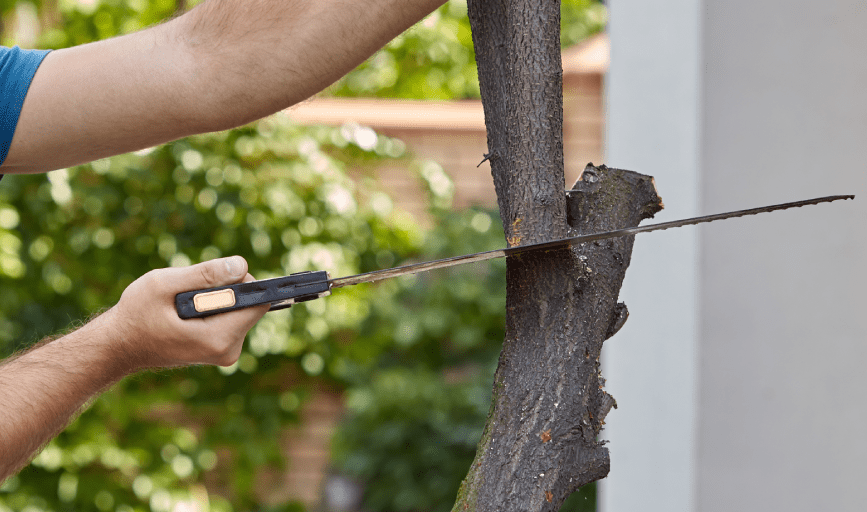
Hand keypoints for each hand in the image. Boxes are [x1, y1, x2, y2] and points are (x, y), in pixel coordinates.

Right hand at [110, 256, 268, 368]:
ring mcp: (226, 352)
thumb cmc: (136, 315)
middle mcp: (229, 350)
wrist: (119, 346)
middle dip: (225, 289)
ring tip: (184, 305)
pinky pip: (230, 317)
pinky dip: (214, 308)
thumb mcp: (163, 284)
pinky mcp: (221, 349)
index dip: (241, 282)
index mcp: (219, 339)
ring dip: (217, 298)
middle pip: (250, 305)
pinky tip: (187, 313)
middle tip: (189, 294)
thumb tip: (242, 265)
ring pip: (240, 309)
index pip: (258, 302)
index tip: (214, 277)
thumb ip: (205, 274)